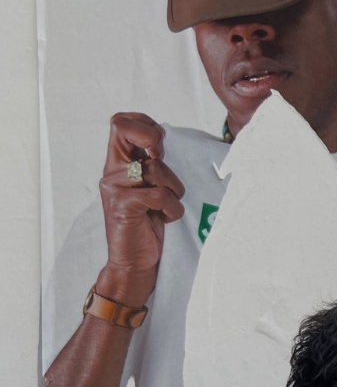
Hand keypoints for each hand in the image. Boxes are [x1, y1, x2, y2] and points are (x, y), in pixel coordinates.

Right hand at [99, 112, 184, 287]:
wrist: (134, 264)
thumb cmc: (147, 226)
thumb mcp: (150, 188)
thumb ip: (151, 165)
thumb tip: (162, 138)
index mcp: (118, 164)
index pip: (120, 122)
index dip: (144, 123)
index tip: (159, 143)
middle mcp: (112, 172)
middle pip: (123, 128)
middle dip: (152, 138)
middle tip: (161, 159)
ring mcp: (115, 188)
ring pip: (154, 168)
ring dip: (173, 188)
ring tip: (168, 207)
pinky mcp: (123, 206)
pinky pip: (159, 195)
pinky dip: (172, 208)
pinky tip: (166, 218)